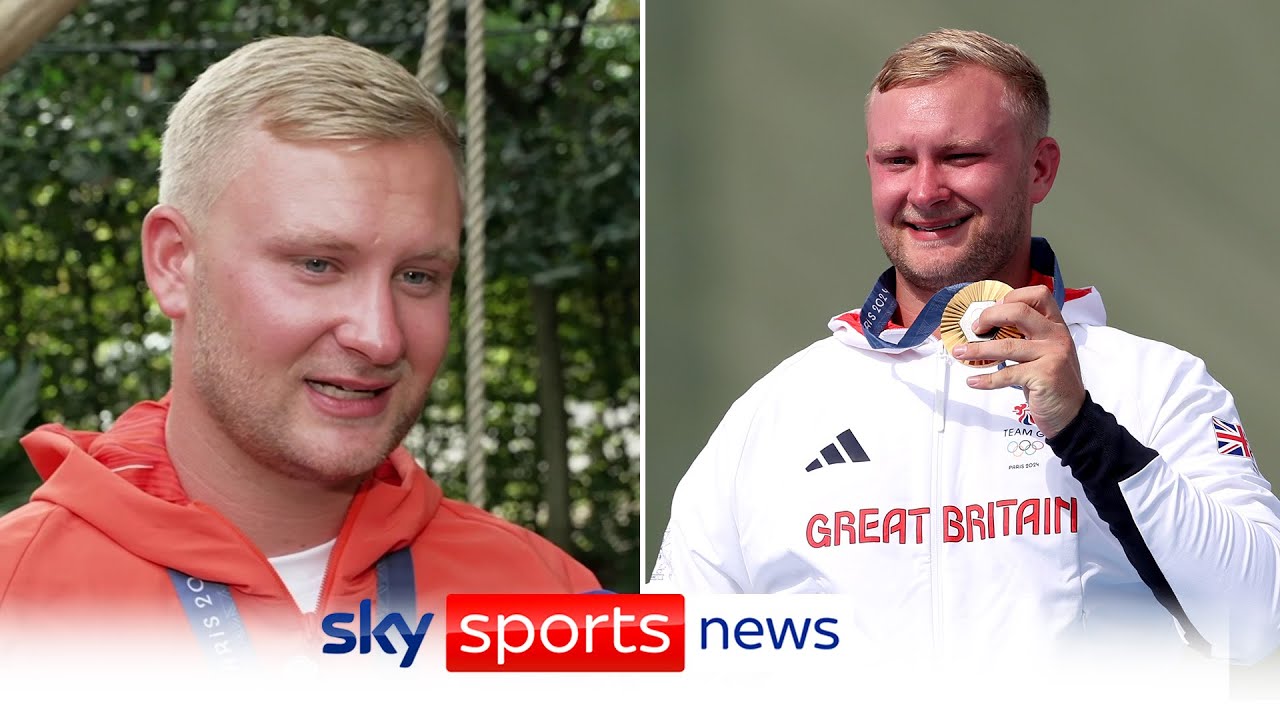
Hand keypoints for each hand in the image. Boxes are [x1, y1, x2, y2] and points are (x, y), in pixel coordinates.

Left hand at [951, 285, 1084, 437]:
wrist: (1071, 412)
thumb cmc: (1052, 380)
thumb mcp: (1044, 351)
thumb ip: (1026, 336)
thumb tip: (988, 327)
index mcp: (1055, 325)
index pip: (1038, 295)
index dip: (1012, 297)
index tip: (993, 310)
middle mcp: (1056, 336)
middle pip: (1019, 312)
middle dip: (990, 316)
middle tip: (975, 329)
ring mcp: (1052, 355)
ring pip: (1007, 346)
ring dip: (977, 350)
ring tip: (959, 353)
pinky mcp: (1044, 376)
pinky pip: (1007, 374)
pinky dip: (986, 379)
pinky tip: (973, 381)